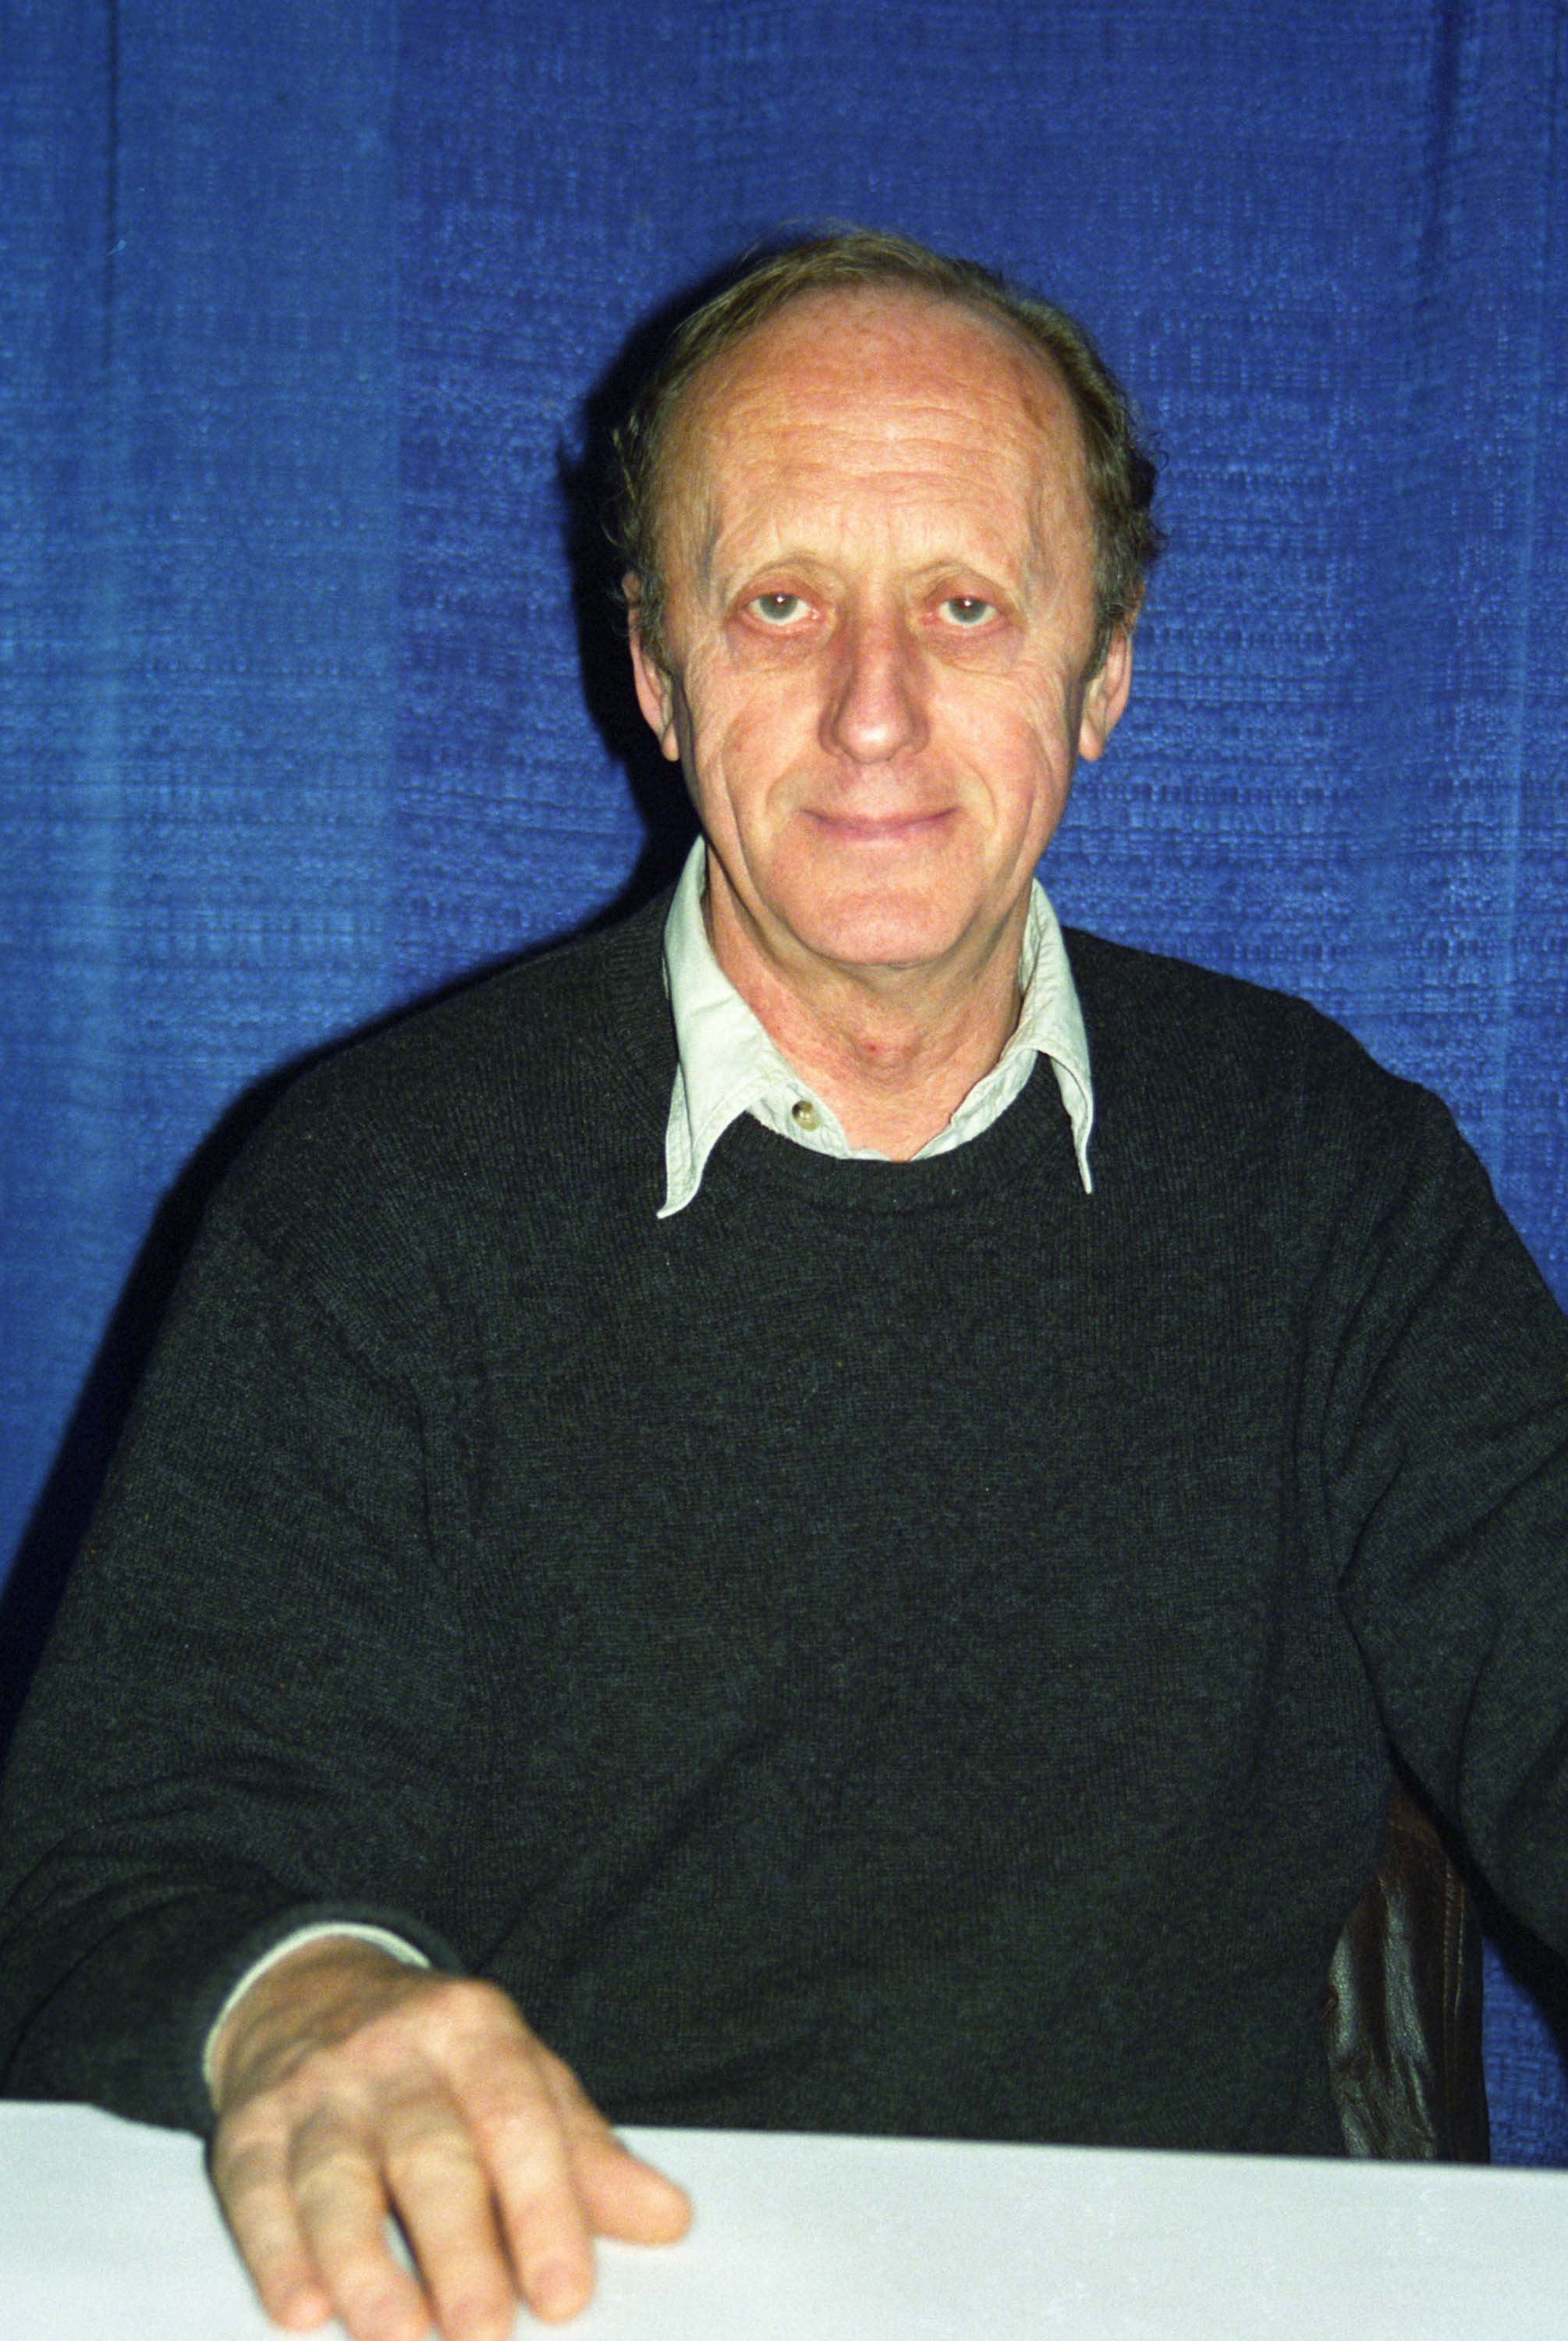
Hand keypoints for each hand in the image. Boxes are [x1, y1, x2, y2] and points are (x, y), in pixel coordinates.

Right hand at [207, 1935, 689, 2340]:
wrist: (306, 1991)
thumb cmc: (437, 2062)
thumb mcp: (520, 2078)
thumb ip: (585, 2155)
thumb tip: (668, 2220)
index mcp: (478, 2032)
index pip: (518, 2120)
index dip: (545, 2208)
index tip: (566, 2294)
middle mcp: (395, 2055)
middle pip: (430, 2154)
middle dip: (458, 2249)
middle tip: (484, 2334)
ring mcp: (318, 2089)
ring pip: (337, 2178)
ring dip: (364, 2264)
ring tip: (396, 2336)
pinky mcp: (249, 2127)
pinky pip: (259, 2192)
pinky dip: (277, 2254)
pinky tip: (301, 2308)